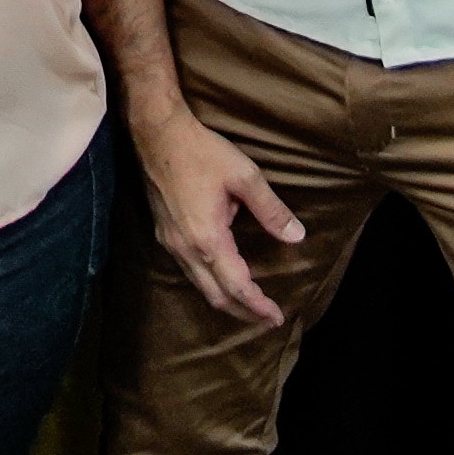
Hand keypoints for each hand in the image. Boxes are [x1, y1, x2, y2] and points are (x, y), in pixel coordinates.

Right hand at [130, 105, 303, 329]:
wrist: (157, 134)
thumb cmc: (201, 152)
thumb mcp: (245, 177)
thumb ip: (271, 210)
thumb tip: (296, 236)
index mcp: (207, 238)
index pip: (237, 286)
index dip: (258, 306)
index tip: (276, 318)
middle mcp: (186, 249)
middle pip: (216, 296)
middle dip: (243, 312)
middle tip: (266, 320)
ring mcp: (171, 243)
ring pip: (200, 286)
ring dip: (225, 300)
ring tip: (248, 304)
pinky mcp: (164, 234)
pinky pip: (189, 271)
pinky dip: (210, 284)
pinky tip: (222, 277)